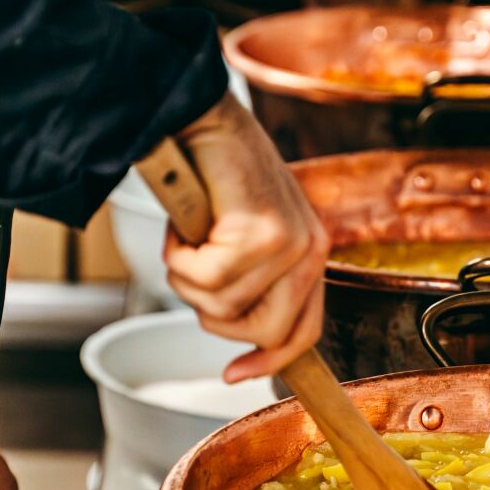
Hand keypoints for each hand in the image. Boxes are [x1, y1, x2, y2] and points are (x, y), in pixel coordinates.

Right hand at [163, 93, 329, 382]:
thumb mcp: (244, 233)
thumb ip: (252, 279)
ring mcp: (288, 244)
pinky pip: (203, 279)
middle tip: (192, 275)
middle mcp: (310, 250)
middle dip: (214, 316)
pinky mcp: (260, 235)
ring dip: (187, 276)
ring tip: (188, 234)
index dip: (269, 360)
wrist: (201, 116)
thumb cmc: (215, 169)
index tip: (234, 373)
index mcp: (311, 250)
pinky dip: (178, 256)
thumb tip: (234, 334)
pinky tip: (184, 223)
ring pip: (222, 307)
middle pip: (265, 333)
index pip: (304, 331)